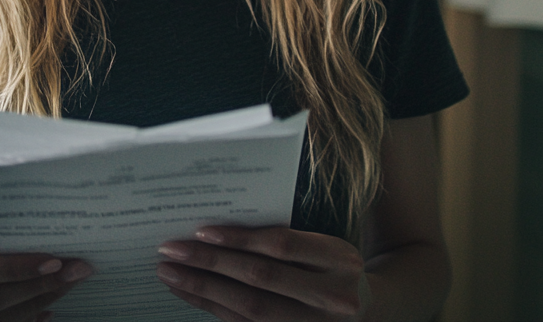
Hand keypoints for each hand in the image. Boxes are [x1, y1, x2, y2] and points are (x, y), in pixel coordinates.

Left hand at [156, 226, 368, 321]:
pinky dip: (214, 309)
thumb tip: (216, 230)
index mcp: (341, 259)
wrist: (371, 312)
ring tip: (170, 274)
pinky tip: (191, 295)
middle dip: (210, 265)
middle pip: (261, 279)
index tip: (201, 231)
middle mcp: (332, 296)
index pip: (283, 246)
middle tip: (171, 251)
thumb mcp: (325, 247)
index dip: (240, 239)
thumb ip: (285, 239)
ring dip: (203, 291)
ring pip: (249, 309)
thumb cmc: (334, 268)